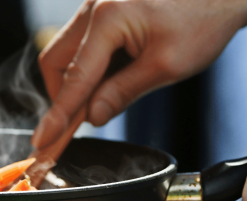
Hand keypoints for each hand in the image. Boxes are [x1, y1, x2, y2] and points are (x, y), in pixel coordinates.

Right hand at [31, 0, 246, 148]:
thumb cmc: (203, 19)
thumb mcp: (165, 66)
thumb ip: (123, 92)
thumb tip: (94, 116)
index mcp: (107, 17)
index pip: (74, 77)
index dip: (58, 115)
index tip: (43, 141)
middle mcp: (94, 5)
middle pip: (56, 60)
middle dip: (62, 96)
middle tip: (77, 124)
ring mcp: (98, 5)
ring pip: (67, 52)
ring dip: (77, 82)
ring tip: (104, 101)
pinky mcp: (106, 9)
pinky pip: (84, 44)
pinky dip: (90, 68)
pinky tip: (111, 81)